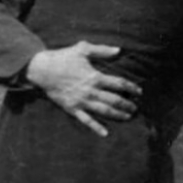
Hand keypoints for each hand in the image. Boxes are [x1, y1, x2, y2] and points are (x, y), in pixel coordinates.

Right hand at [25, 42, 141, 136]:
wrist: (43, 70)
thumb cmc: (63, 57)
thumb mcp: (82, 49)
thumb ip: (101, 50)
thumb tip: (118, 50)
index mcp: (95, 76)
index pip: (119, 83)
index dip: (131, 87)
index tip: (139, 91)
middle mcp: (91, 91)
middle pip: (114, 100)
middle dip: (127, 104)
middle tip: (135, 108)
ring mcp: (82, 101)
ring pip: (104, 111)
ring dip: (117, 115)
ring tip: (127, 117)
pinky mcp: (72, 108)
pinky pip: (86, 120)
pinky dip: (96, 127)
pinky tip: (105, 133)